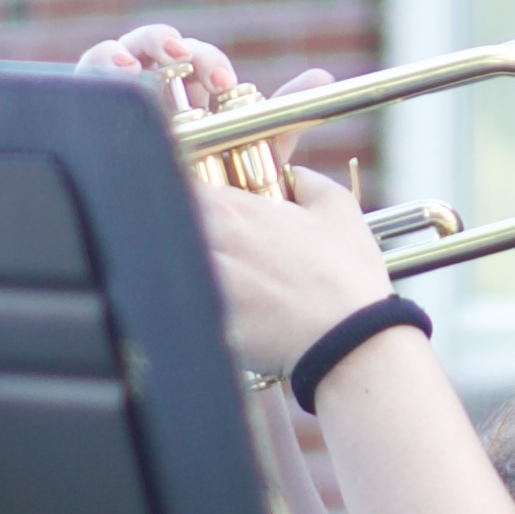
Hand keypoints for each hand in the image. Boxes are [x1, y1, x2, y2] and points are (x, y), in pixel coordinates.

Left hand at [89, 27, 405, 381]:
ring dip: (181, 268)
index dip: (185, 195)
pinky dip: (184, 306)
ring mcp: (203, 284)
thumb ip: (309, 182)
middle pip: (167, 226)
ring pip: (169, 266)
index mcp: (235, 209)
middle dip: (177, 232)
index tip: (194, 202)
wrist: (347, 340)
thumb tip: (295, 174)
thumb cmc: (346, 276)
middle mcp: (210, 241)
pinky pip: (179, 308)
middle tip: (202, 246)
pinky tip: (204, 314)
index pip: (181, 186)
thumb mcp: (339, 211)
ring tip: (198, 280)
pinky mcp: (204, 322)